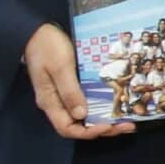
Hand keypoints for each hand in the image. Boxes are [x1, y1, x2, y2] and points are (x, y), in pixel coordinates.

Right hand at [26, 23, 129, 138]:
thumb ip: (69, 91)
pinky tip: (115, 104)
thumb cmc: (47, 47)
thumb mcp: (60, 68)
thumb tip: (81, 115)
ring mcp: (62, 95)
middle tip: (127, 125)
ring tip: (126, 120)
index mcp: (49, 102)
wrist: (37, 31)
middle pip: (78, 125)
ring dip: (104, 120)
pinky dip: (100, 107)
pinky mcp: (69, 86)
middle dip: (103, 129)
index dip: (88, 132)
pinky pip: (85, 102)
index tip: (108, 126)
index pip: (67, 128)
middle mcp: (55, 103)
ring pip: (84, 116)